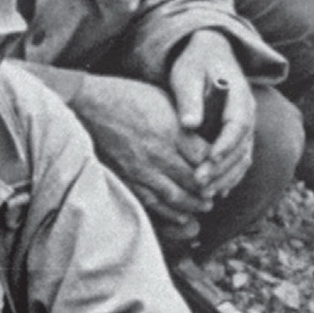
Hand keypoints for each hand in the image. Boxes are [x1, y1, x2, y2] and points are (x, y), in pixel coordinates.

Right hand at [73, 71, 212, 239]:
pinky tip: (180, 215)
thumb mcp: (165, 99)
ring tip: (204, 206)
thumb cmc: (129, 97)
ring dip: (194, 205)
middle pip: (195, 181)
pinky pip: (153, 202)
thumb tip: (205, 134)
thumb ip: (185, 120)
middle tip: (218, 193)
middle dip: (210, 190)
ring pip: (176, 196)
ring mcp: (142, 169)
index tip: (223, 170)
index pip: (205, 157)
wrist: (90, 105)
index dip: (218, 167)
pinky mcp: (127, 178)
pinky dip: (170, 212)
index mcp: (172, 130)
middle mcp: (159, 152)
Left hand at [167, 30, 256, 200]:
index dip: (225, 144)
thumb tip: (189, 125)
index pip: (237, 124)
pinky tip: (214, 192)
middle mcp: (248, 113)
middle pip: (242, 147)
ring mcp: (246, 126)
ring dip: (226, 178)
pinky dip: (230, 177)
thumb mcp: (187, 76)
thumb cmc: (195, 64)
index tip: (208, 160)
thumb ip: (189, 99)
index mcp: (239, 95)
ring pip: (243, 158)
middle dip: (222, 168)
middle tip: (198, 182)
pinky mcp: (239, 136)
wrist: (210, 55)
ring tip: (203, 193)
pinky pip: (240, 161)